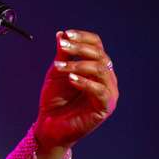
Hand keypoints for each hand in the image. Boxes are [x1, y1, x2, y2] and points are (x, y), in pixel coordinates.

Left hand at [34, 29, 118, 150]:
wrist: (50, 125)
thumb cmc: (55, 98)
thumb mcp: (57, 72)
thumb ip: (62, 54)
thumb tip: (62, 34)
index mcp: (96, 67)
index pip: (96, 45)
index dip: (83, 38)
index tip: (66, 34)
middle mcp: (106, 78)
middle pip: (100, 55)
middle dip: (79, 49)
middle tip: (62, 47)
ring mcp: (108, 92)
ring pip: (100, 70)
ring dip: (78, 65)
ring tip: (59, 67)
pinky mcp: (105, 107)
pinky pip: (100, 91)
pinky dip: (84, 82)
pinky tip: (70, 79)